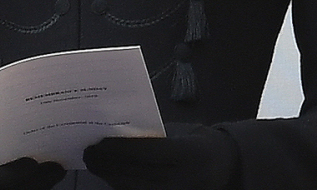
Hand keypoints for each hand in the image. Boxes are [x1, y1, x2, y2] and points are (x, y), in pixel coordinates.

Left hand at [83, 129, 238, 189]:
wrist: (227, 167)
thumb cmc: (200, 142)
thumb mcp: (182, 131)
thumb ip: (155, 134)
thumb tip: (120, 132)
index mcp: (186, 154)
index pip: (145, 152)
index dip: (119, 148)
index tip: (98, 141)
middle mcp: (182, 179)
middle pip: (135, 175)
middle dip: (108, 166)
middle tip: (89, 154)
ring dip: (113, 178)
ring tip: (97, 165)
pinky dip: (125, 187)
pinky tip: (114, 178)